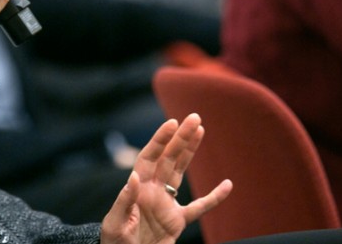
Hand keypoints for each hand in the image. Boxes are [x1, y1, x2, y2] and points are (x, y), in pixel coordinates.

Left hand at [101, 113, 231, 243]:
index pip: (149, 157)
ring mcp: (166, 204)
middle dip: (181, 138)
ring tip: (200, 130)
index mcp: (137, 188)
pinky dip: (214, 198)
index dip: (160, 140)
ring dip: (190, 152)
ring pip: (181, 172)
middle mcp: (152, 191)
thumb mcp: (114, 224)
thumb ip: (124, 201)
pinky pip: (199, 207)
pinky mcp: (177, 222)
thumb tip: (133, 178)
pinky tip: (228, 185)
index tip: (173, 123)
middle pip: (168, 158)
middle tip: (194, 117)